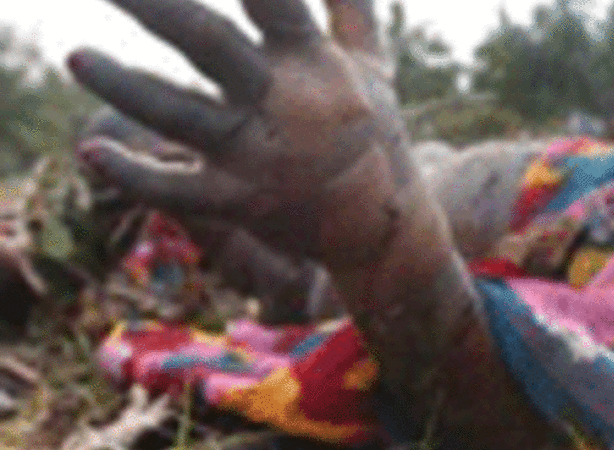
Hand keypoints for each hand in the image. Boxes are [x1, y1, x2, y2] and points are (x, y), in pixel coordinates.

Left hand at [69, 1, 549, 447]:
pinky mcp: (238, 201)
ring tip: (74, 57)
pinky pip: (176, 190)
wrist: (381, 222)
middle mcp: (281, 102)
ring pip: (177, 114)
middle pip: (206, 40)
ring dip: (123, 85)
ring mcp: (256, 155)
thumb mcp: (373, 65)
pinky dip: (134, 174)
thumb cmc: (373, 132)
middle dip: (155, 6)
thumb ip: (350, 7)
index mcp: (315, 61)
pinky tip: (92, 152)